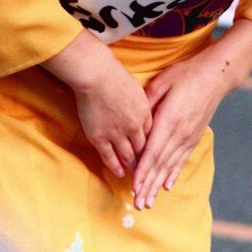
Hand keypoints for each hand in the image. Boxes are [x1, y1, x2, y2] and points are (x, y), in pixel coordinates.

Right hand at [44, 33, 151, 178]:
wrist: (97, 76)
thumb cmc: (116, 77)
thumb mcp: (138, 90)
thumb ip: (142, 104)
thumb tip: (143, 112)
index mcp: (145, 114)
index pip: (152, 137)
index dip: (153, 148)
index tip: (154, 155)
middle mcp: (134, 128)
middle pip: (143, 150)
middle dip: (146, 162)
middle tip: (148, 172)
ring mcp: (117, 134)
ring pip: (128, 156)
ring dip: (132, 167)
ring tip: (135, 176)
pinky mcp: (100, 138)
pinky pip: (109, 157)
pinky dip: (115, 166)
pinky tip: (119, 174)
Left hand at [131, 52, 229, 208]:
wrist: (216, 75)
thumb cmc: (185, 74)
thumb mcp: (162, 82)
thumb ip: (146, 103)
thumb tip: (133, 121)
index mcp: (170, 119)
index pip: (153, 151)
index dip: (143, 171)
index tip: (133, 186)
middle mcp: (181, 133)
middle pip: (161, 164)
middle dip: (148, 185)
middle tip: (137, 204)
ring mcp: (189, 137)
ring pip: (170, 166)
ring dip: (157, 185)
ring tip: (148, 202)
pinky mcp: (194, 137)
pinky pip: (181, 160)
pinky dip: (173, 174)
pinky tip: (166, 187)